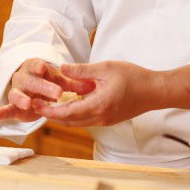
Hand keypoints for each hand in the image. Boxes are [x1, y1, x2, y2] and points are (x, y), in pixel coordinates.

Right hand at [0, 58, 96, 123]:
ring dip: (22, 98)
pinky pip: (7, 108)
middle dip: (42, 87)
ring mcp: (17, 91)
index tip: (44, 69)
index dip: (40, 67)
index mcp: (35, 67)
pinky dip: (2, 112)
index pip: (36, 65)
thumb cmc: (50, 81)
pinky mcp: (14, 106)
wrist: (35, 86)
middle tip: (56, 93)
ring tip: (28, 103)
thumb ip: (74, 83)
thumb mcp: (62, 80)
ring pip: (17, 94)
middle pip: (30, 81)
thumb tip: (91, 85)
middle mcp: (24, 78)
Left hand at [32, 61, 163, 126]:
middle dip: (51, 113)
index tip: (34, 104)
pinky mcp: (108, 119)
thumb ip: (82, 70)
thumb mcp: (106, 68)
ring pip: (76, 121)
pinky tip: (69, 102)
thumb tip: (62, 68)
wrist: (155, 91)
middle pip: (68, 121)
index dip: (47, 110)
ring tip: (48, 102)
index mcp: (97, 106)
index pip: (65, 113)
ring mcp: (104, 121)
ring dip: (62, 114)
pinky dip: (74, 112)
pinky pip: (86, 119)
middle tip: (36, 104)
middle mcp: (99, 118)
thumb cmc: (134, 77)